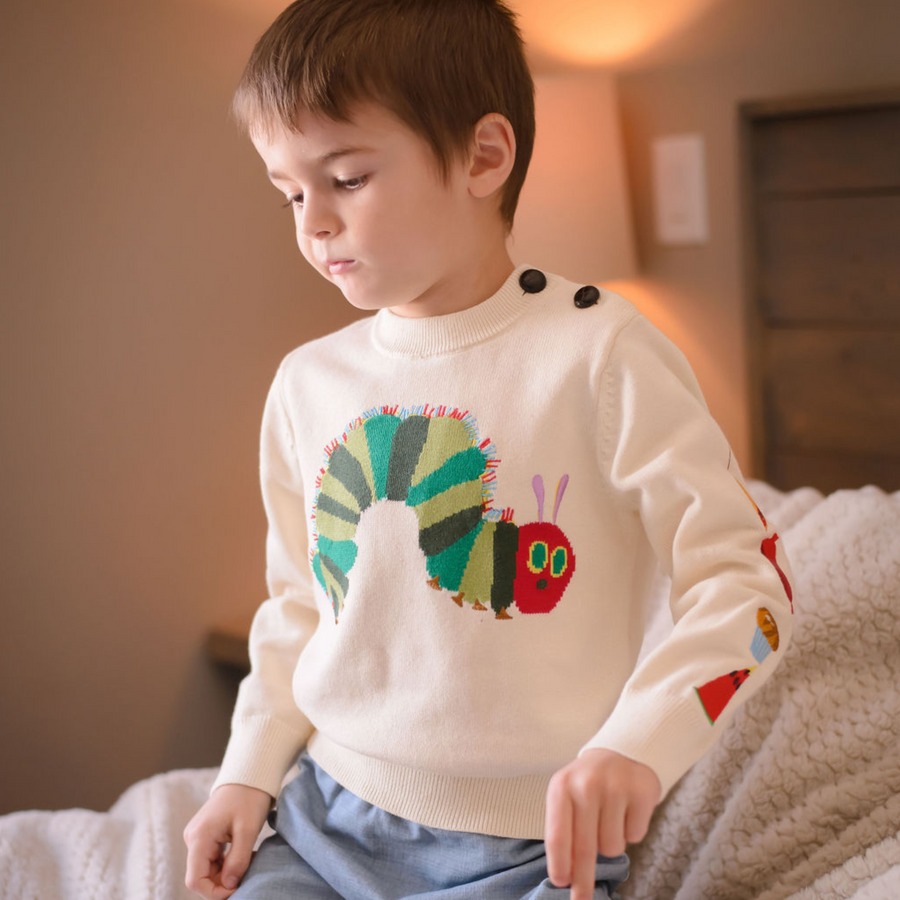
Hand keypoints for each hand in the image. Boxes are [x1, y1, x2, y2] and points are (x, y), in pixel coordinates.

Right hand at [183, 782, 273, 898]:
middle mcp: (193, 839)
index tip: (237, 889)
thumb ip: (238, 860)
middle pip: (201, 876)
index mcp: (199, 837)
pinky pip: (213, 859)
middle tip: (248, 875)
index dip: (214, 892)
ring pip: (208, 869)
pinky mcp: (206, 836)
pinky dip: (228, 864)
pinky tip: (245, 857)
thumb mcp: (248, 830)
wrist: (249, 775)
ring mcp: (198, 837)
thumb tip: (229, 886)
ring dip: (227, 874)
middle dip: (223, 883)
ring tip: (250, 863)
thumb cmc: (249, 798)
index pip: (195, 880)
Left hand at [544, 748, 660, 899]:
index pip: (558, 834)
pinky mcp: (641, 791)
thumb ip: (565, 831)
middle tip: (581, 899)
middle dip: (583, 880)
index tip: (561, 884)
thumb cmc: (587, 785)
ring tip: (610, 818)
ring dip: (611, 843)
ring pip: (612, 847)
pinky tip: (627, 810)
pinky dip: (631, 831)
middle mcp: (586, 784)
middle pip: (584, 848)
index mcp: (561, 786)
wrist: (621, 753)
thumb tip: (568, 877)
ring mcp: (615, 786)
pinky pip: (635, 836)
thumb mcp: (568, 798)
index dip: (560, 864)